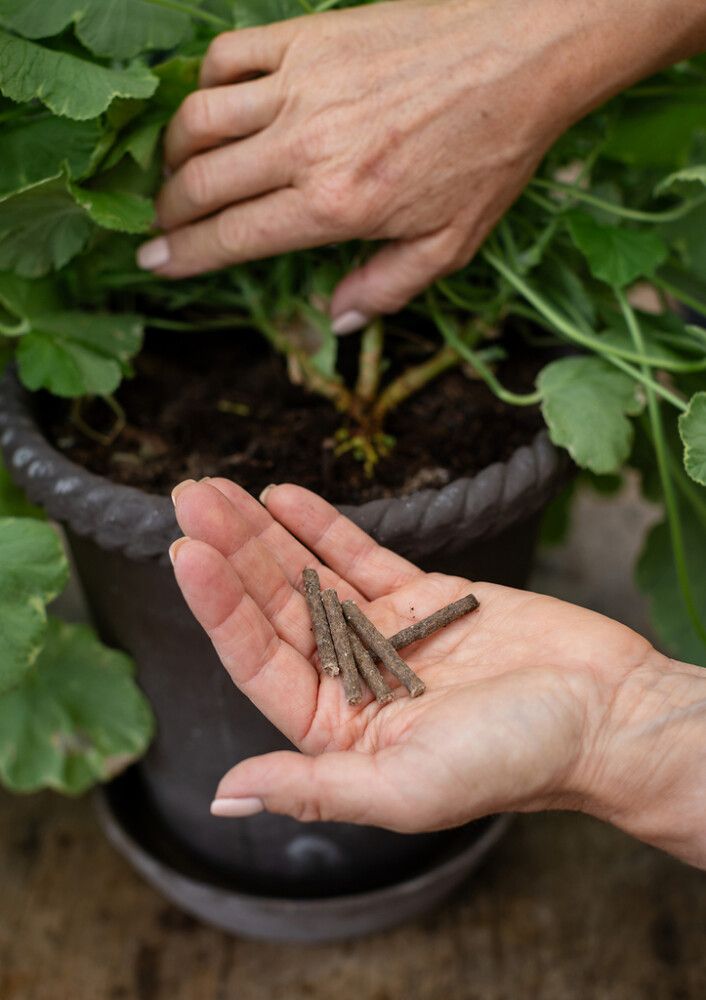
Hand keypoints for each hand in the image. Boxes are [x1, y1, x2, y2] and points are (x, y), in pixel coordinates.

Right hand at [138, 0, 580, 329]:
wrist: (519, 57)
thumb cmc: (489, 154)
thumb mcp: (450, 245)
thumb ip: (387, 288)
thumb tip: (336, 320)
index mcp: (336, 206)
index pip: (233, 238)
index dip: (184, 257)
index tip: (154, 264)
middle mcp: (305, 146)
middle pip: (202, 183)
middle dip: (168, 213)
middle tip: (162, 226)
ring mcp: (301, 85)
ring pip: (198, 120)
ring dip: (172, 153)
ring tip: (176, 174)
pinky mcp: (307, 38)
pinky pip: (227, 58)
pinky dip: (204, 84)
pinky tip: (213, 108)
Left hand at [170, 479, 705, 867]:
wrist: (605, 711)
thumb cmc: (516, 760)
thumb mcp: (410, 789)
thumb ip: (316, 790)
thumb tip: (226, 799)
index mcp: (336, 731)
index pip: (258, 660)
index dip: (219, 607)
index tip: (186, 551)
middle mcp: (349, 679)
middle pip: (273, 608)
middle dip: (230, 553)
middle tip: (188, 497)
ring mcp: (382, 633)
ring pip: (307, 575)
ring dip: (261, 532)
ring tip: (214, 488)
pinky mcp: (421, 597)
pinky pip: (360, 555)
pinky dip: (321, 526)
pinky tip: (281, 495)